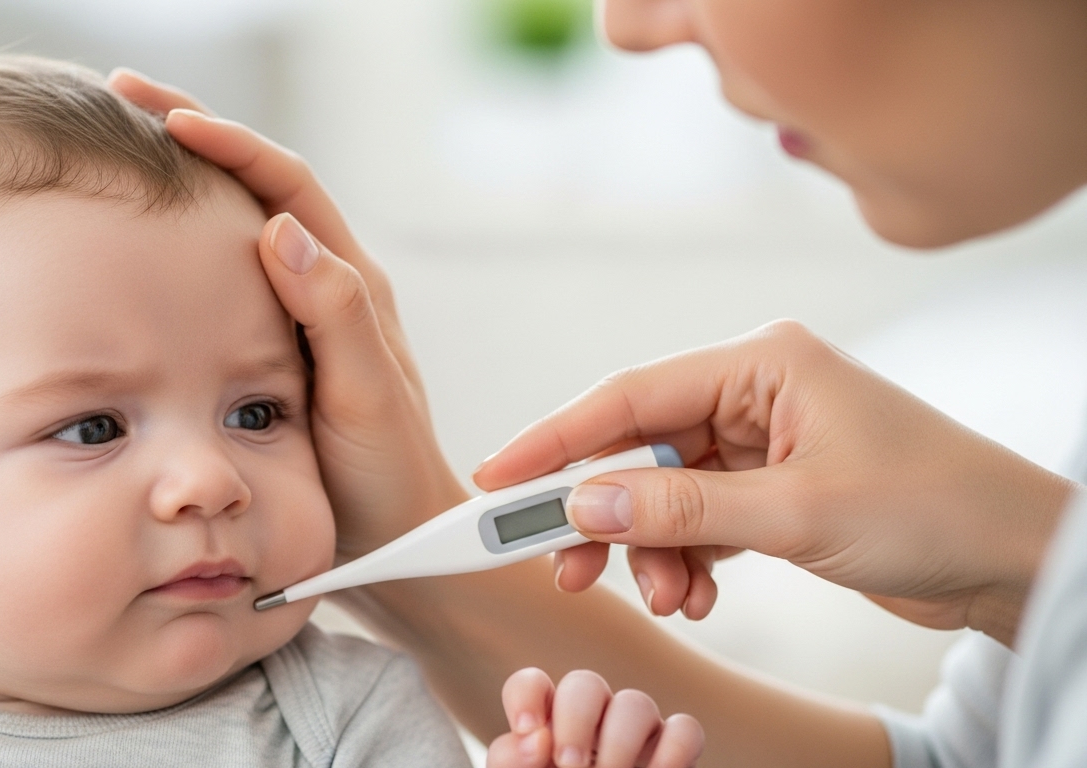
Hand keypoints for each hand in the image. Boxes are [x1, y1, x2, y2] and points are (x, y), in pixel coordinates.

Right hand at [107, 70, 469, 558]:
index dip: (228, 142)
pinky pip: (228, 278)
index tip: (164, 117)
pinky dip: (186, 245)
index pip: (286, 185)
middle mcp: (326, 288)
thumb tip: (279, 229)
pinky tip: (143, 250)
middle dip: (195, 135)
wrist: (402, 543)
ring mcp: (302, 317)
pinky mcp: (279, 350)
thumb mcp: (364, 398)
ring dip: (187, 182)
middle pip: (259, 187)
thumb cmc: (389, 479)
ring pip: (240, 225)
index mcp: (348, 285)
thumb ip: (334, 315)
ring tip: (121, 154)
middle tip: (122, 101)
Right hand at [474, 320, 1076, 644]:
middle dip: (604, 512)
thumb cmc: (933, 509)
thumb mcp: (796, 511)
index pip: (630, 395)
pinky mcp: (772, 488)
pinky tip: (701, 596)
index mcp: (760, 362)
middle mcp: (753, 392)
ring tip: (671, 599)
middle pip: (638, 448)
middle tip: (563, 565)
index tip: (499, 477)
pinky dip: (687, 561)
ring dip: (652, 551)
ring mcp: (761, 441)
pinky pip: (697, 521)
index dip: (556, 438)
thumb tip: (585, 504)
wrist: (1016, 559)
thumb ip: (681, 508)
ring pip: (663, 494)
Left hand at [488, 668, 702, 767]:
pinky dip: (673, 751)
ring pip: (637, 702)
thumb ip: (512, 760)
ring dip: (620, 742)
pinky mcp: (672, 753)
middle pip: (586, 683)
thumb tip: (538, 738)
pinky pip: (685, 729)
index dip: (526, 696)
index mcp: (546, 724)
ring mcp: (635, 733)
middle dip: (575, 720)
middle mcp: (591, 720)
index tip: (525, 730)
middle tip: (569, 767)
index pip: (532, 684)